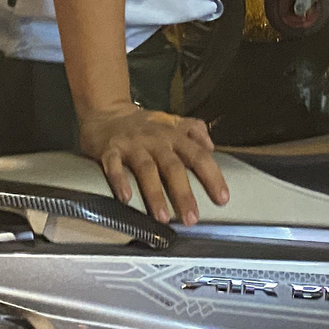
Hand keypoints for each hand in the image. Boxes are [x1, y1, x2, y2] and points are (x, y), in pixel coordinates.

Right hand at [78, 104, 229, 225]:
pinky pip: (114, 166)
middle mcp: (156, 140)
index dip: (212, 176)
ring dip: (155, 194)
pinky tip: (126, 198)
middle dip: (183, 193)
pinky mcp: (110, 150)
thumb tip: (212, 148)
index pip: (198, 155)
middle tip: (192, 218)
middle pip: (173, 167)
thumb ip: (195, 130)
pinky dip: (120, 181)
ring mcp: (133, 144)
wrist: (106, 110)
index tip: (222, 198)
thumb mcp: (173, 121)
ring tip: (163, 217)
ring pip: (146, 169)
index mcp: (174, 135)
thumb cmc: (144, 124)